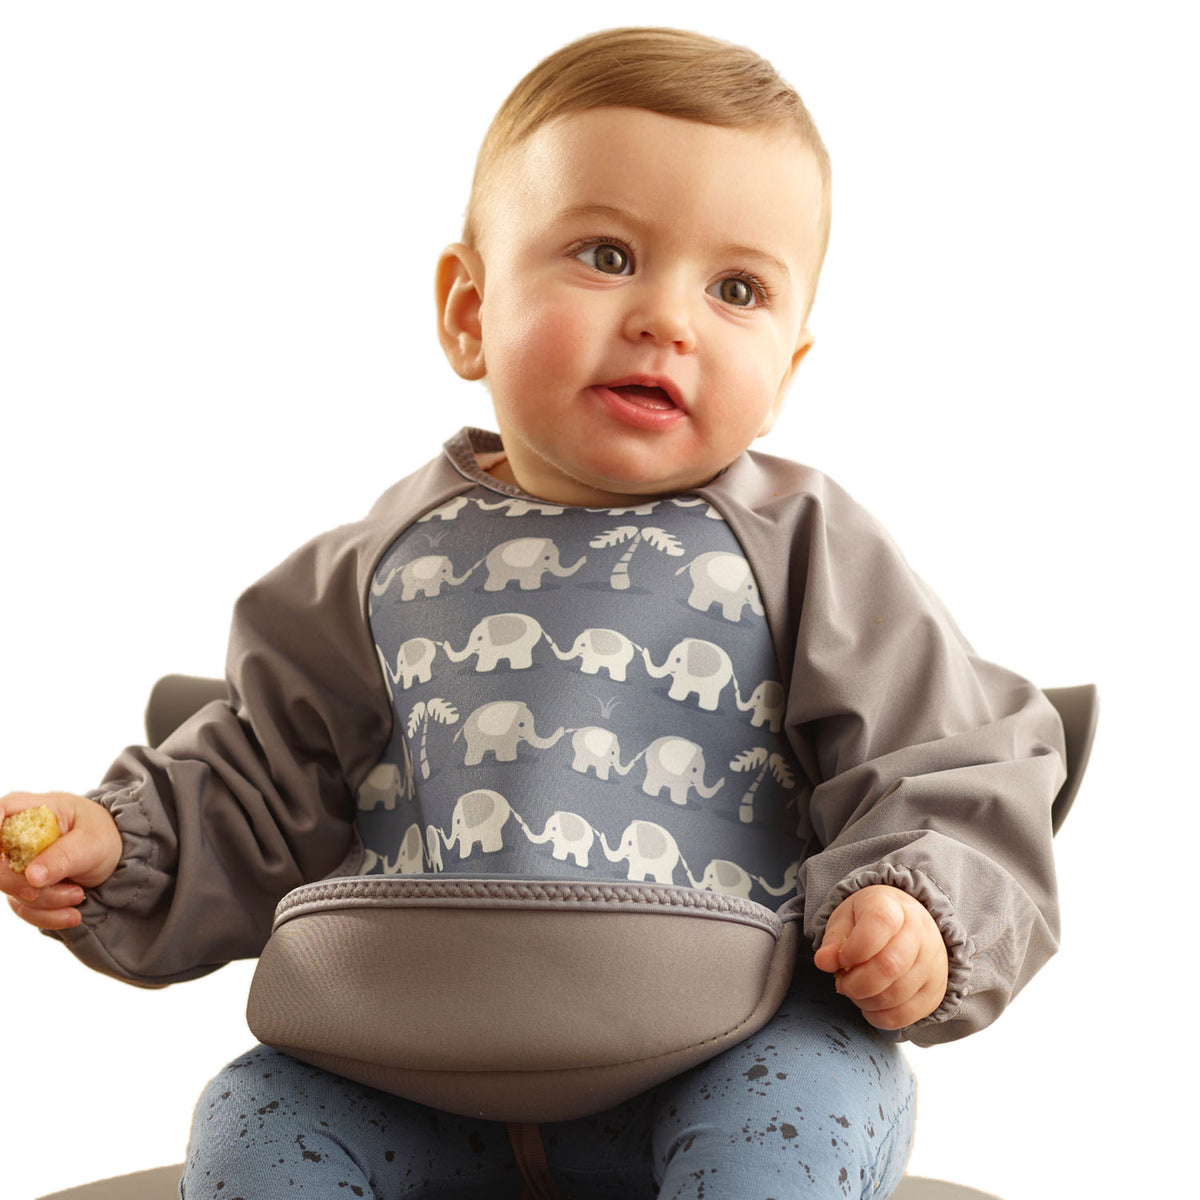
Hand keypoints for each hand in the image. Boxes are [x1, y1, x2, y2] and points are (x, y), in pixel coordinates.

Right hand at [2, 791, 121, 931]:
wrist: (113, 858)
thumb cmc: (101, 836)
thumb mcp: (92, 841)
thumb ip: (63, 856)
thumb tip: (32, 877)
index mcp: (33, 810)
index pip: (1, 811)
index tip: (3, 853)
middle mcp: (16, 836)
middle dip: (22, 884)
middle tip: (57, 889)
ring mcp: (15, 863)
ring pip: (11, 890)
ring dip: (46, 901)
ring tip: (80, 895)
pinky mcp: (21, 887)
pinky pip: (22, 907)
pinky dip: (46, 915)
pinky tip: (71, 915)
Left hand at [814, 884, 948, 1029]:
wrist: (909, 926)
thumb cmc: (870, 922)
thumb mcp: (846, 919)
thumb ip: (832, 940)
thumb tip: (823, 962)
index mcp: (893, 907)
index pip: (879, 924)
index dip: (854, 948)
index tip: (842, 958)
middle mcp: (920, 933)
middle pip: (889, 966)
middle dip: (855, 983)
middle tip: (842, 983)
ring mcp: (932, 964)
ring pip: (896, 995)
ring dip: (865, 1001)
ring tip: (854, 991)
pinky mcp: (935, 992)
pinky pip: (905, 1016)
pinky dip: (878, 1017)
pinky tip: (869, 1004)